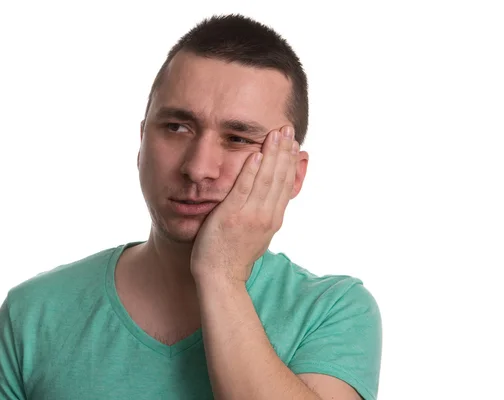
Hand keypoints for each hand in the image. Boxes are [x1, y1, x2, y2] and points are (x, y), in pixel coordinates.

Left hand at [190, 125, 299, 285]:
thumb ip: (268, 211)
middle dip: (285, 151)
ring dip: (272, 154)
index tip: (294, 142)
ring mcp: (251, 215)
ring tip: (276, 134)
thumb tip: (275, 194)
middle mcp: (267, 215)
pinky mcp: (232, 216)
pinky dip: (250, 170)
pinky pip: (243, 189)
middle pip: (280, 177)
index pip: (286, 183)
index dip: (291, 161)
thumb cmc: (235, 254)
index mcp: (274, 218)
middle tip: (288, 128)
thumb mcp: (260, 233)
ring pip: (266, 179)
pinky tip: (255, 153)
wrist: (221, 277)